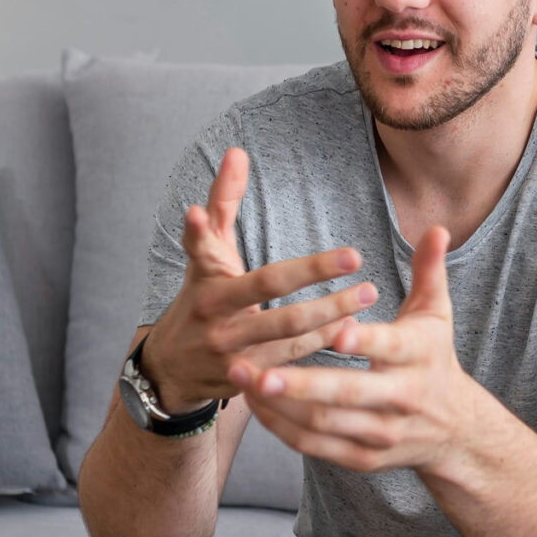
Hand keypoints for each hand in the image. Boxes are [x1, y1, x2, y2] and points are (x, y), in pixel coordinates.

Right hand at [138, 147, 378, 413]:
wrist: (169, 367)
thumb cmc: (198, 296)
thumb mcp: (206, 252)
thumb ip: (222, 202)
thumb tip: (237, 152)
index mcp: (212, 288)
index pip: (266, 278)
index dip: (306, 267)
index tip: (348, 253)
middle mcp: (219, 325)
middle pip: (283, 312)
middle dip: (329, 296)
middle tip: (366, 276)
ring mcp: (232, 358)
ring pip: (292, 341)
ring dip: (332, 320)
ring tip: (366, 298)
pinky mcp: (244, 384)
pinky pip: (290, 364)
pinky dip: (320, 347)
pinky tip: (349, 330)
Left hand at [240, 226, 485, 474]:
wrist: (454, 428)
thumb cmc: (433, 356)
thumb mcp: (437, 313)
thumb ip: (429, 270)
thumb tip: (437, 229)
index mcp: (417, 356)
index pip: (390, 348)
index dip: (364, 342)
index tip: (336, 332)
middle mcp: (401, 399)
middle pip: (347, 394)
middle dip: (299, 385)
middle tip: (256, 370)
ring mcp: (381, 433)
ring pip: (324, 423)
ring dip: (280, 405)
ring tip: (242, 378)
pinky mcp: (364, 458)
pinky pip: (317, 446)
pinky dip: (284, 429)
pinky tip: (255, 405)